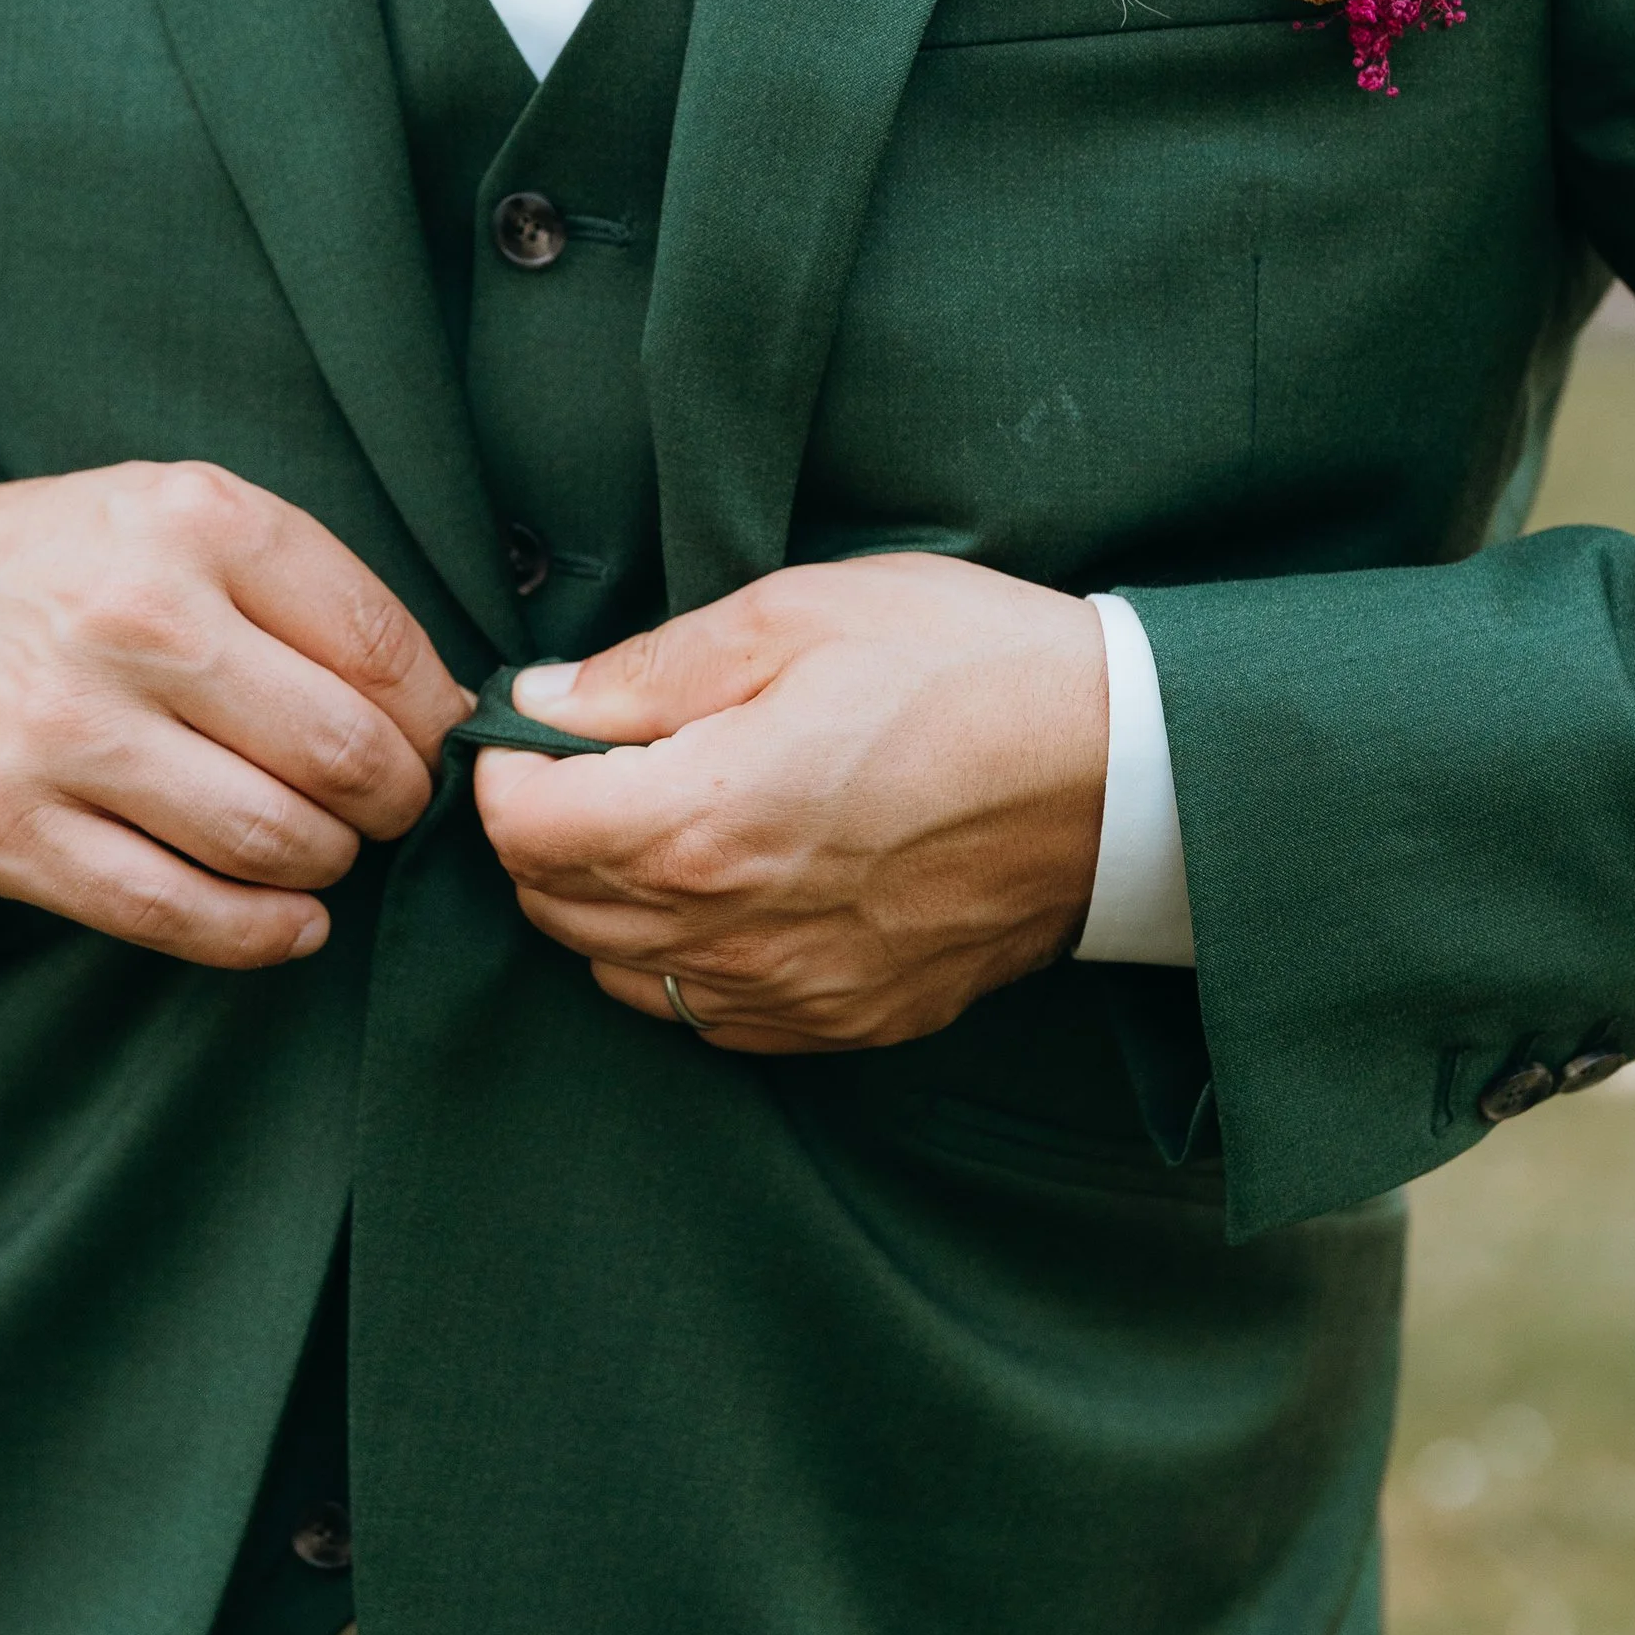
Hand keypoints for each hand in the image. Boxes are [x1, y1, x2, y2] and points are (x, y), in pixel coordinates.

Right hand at [0, 465, 470, 968]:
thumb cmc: (62, 571)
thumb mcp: (179, 517)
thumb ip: (307, 592)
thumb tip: (445, 710)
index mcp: (194, 522)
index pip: (382, 648)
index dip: (434, 720)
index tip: (431, 745)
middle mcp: (132, 618)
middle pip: (344, 755)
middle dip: (394, 802)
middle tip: (384, 809)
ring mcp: (63, 729)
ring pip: (272, 841)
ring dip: (326, 864)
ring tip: (319, 848)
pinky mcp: (8, 826)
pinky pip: (175, 912)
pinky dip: (261, 934)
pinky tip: (288, 920)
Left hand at [471, 557, 1109, 1052]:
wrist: (1125, 771)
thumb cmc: (966, 669)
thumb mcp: (794, 615)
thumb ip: (647, 672)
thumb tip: (543, 703)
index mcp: (702, 821)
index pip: (519, 829)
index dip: (509, 770)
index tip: (540, 729)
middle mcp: (732, 928)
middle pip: (553, 906)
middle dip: (546, 832)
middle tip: (594, 763)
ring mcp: (790, 989)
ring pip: (618, 968)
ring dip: (606, 900)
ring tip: (659, 821)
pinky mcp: (845, 1019)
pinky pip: (706, 1014)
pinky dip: (682, 958)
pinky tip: (724, 891)